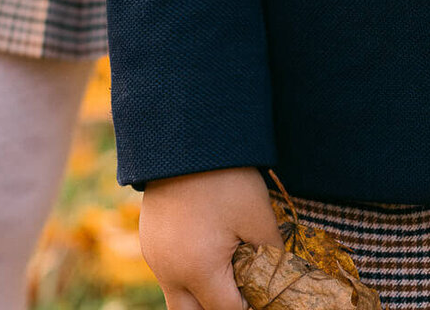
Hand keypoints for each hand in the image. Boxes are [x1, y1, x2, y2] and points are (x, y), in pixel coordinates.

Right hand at [139, 166, 281, 309]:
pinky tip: (208, 254)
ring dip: (201, 297)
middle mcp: (170, 272)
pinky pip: (168, 274)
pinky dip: (188, 276)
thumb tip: (280, 278)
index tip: (265, 297)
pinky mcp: (150, 242)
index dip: (250, 308)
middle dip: (219, 308)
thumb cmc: (225, 176)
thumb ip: (271, 256)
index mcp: (198, 270)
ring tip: (227, 278)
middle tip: (244, 292)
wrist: (185, 136)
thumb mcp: (257, 216)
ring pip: (178, 299)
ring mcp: (155, 258)